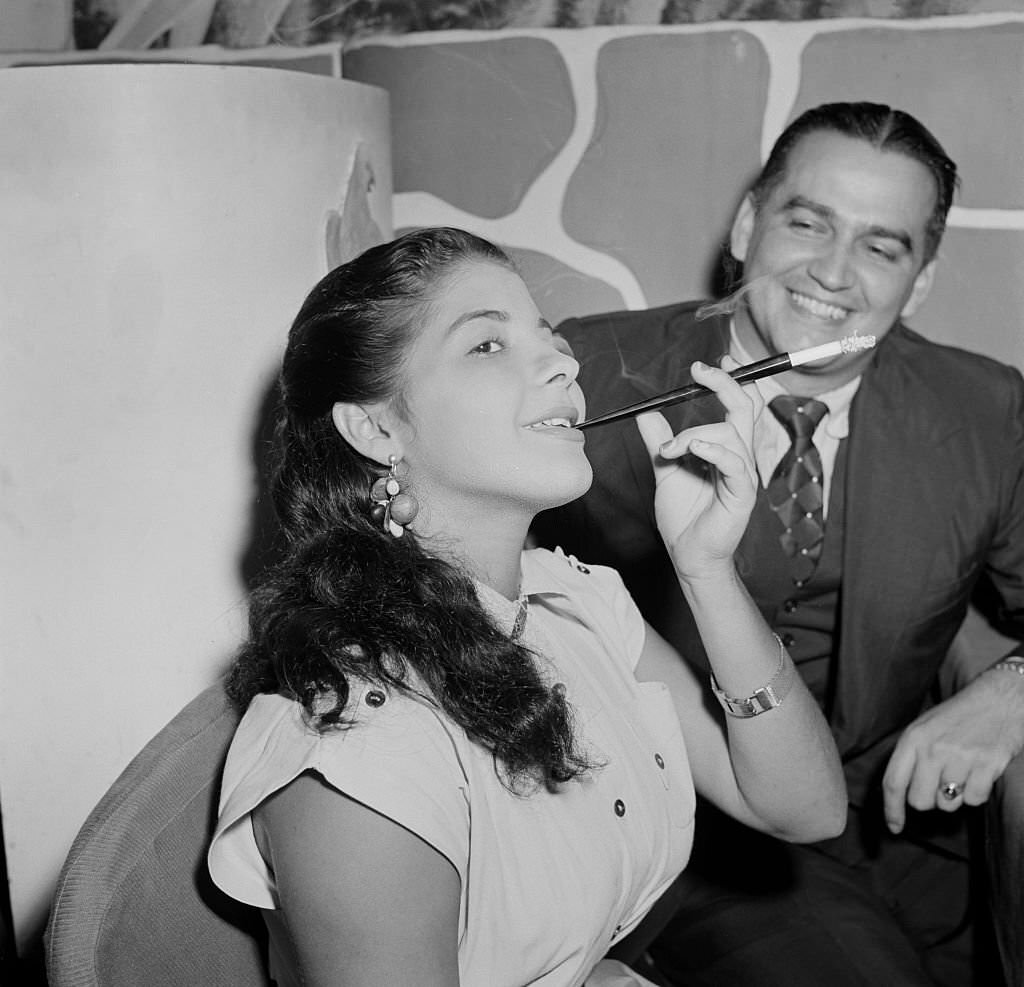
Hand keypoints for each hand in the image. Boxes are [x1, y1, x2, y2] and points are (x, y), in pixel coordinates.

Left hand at [635, 358, 761, 581]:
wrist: (687, 554)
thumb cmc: (683, 516)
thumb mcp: (665, 469)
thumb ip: (660, 441)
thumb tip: (647, 412)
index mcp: (726, 448)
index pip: (739, 406)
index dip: (731, 381)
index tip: (710, 364)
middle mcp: (739, 457)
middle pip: (745, 408)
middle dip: (725, 383)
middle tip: (699, 371)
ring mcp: (743, 475)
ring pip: (732, 433)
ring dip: (695, 433)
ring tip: (670, 451)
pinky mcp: (741, 495)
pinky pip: (735, 463)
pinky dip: (714, 450)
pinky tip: (693, 448)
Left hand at [882, 667, 1023, 832]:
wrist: (998, 699)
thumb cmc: (957, 716)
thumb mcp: (923, 728)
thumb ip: (910, 757)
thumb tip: (898, 793)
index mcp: (913, 739)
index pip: (893, 782)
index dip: (891, 810)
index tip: (894, 827)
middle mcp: (933, 750)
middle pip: (920, 801)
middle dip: (929, 799)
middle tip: (940, 782)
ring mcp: (960, 758)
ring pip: (948, 804)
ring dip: (955, 795)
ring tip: (962, 770)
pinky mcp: (986, 766)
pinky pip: (974, 800)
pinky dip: (977, 792)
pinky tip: (979, 772)